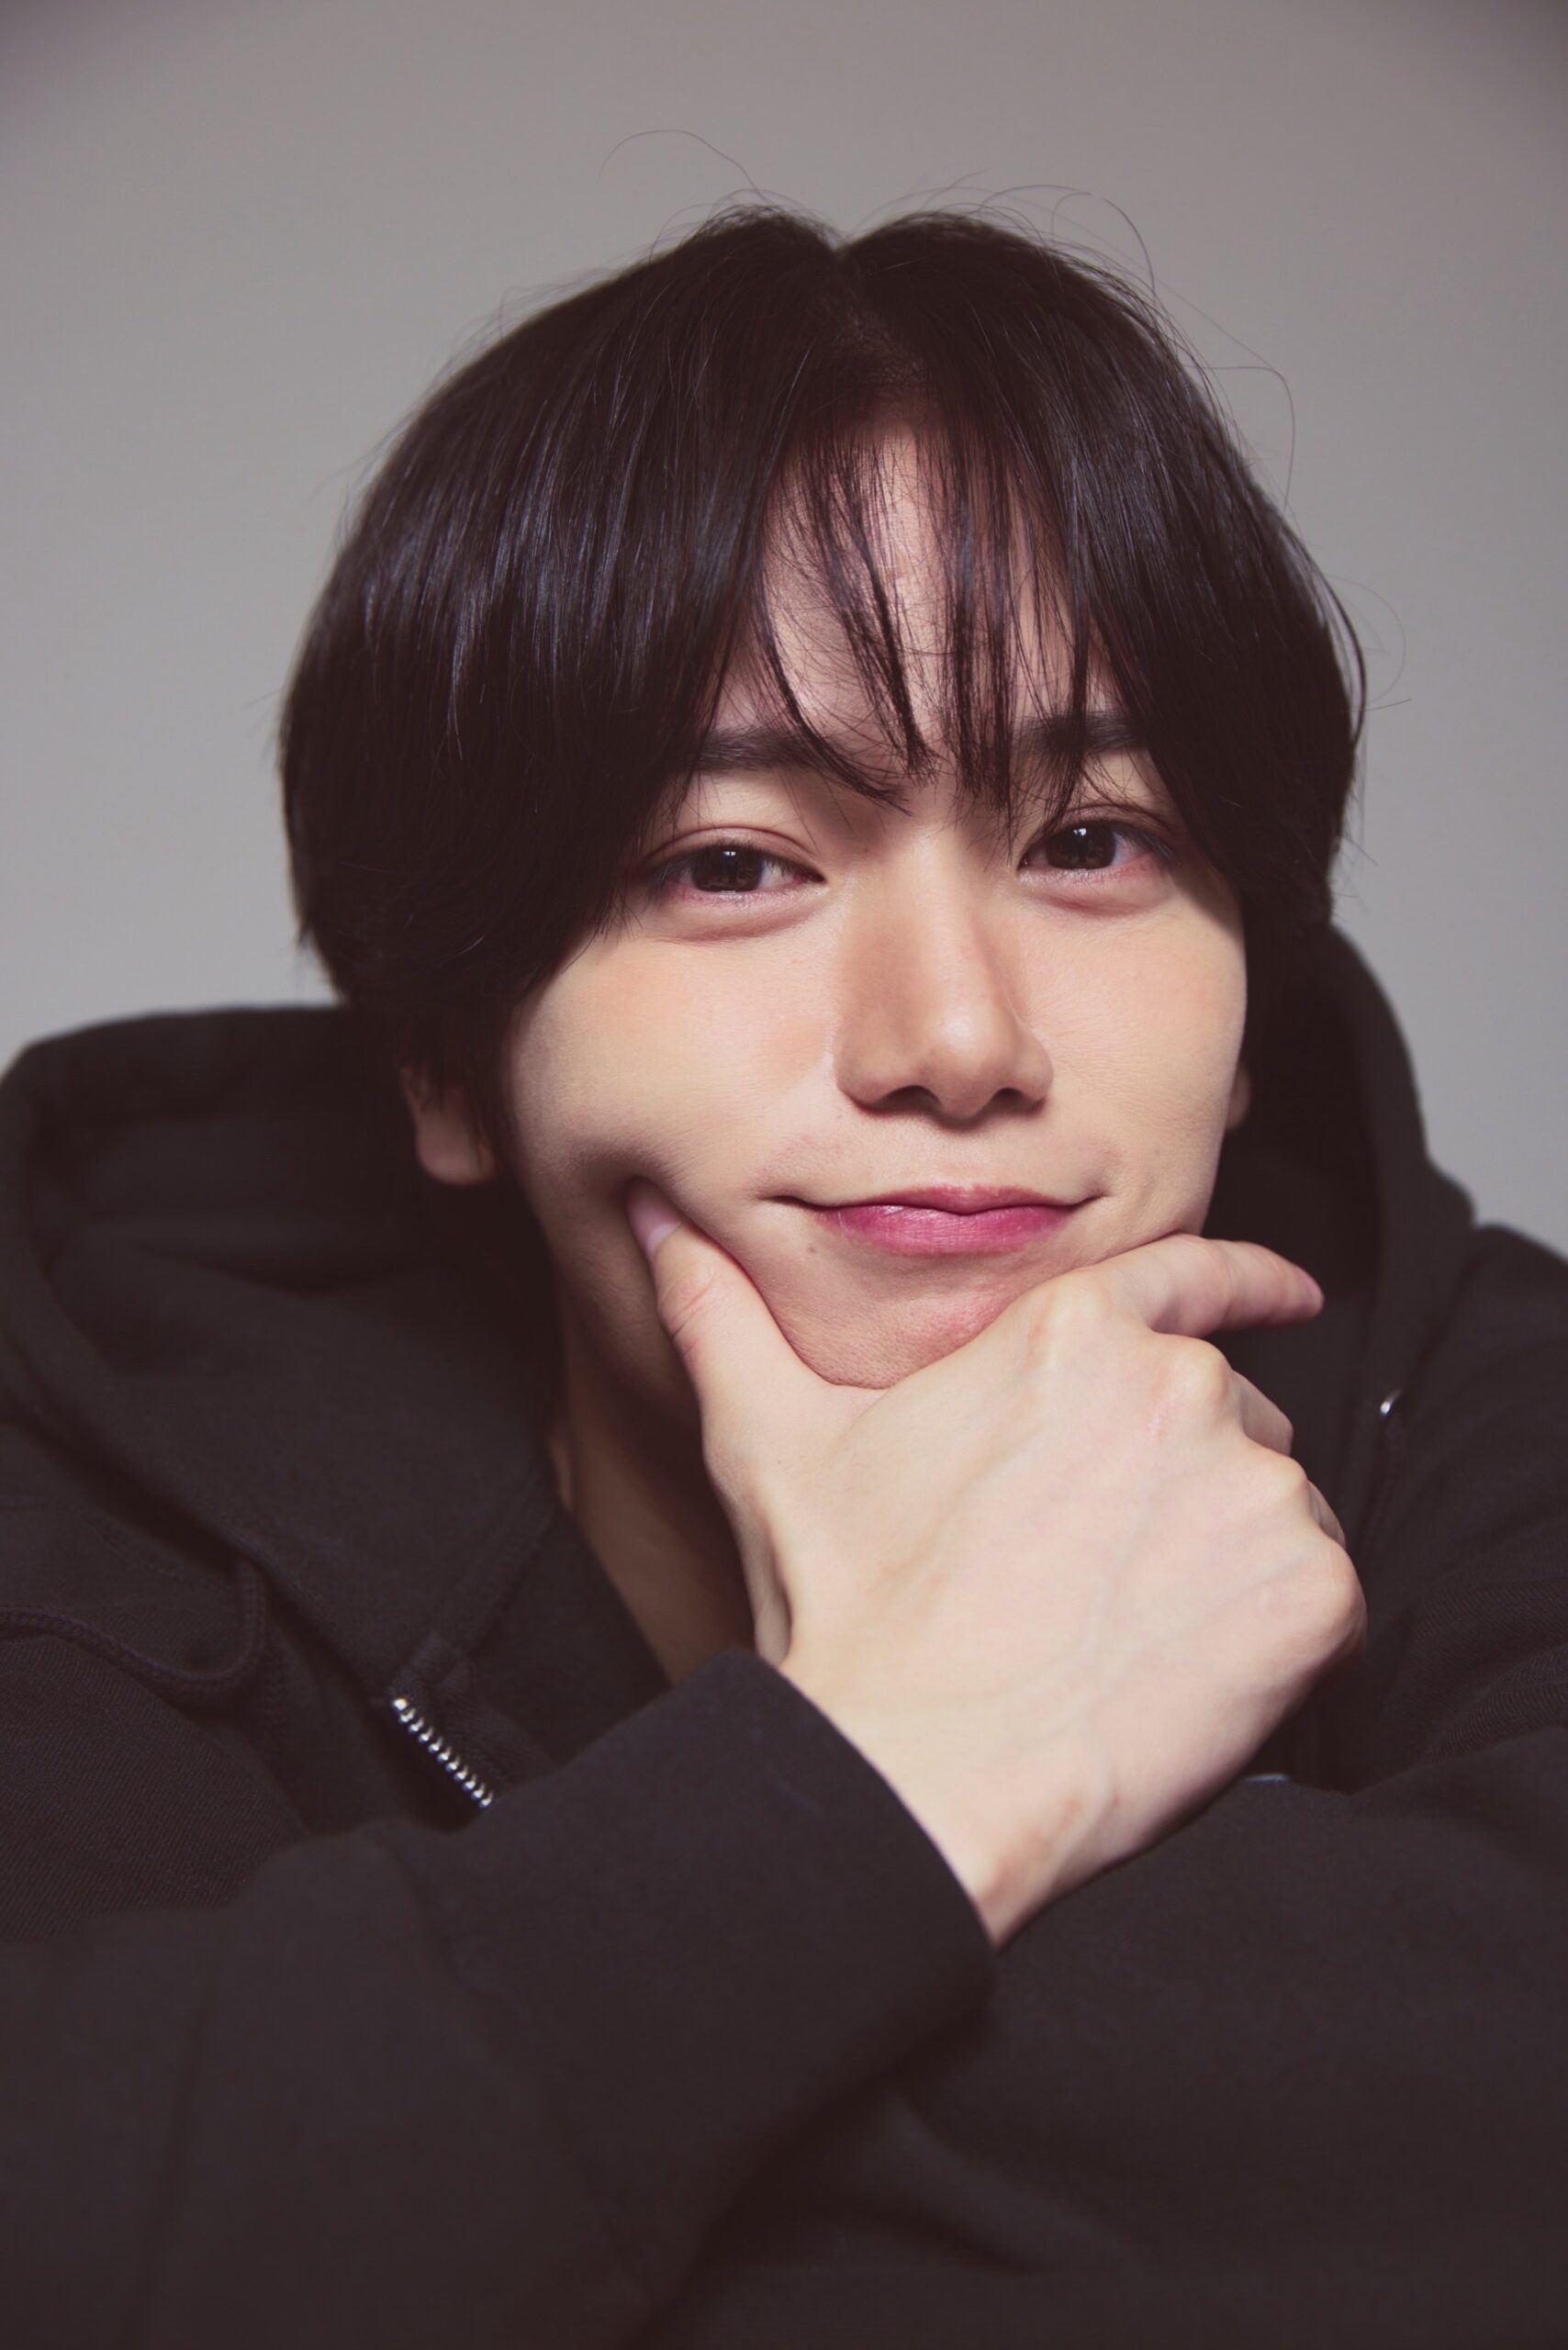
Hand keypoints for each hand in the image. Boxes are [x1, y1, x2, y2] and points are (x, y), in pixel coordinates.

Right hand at [627, 1183, 1361, 1944]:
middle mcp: (1178, 1383)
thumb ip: (722, 1316)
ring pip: (1277, 1503)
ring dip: (1228, 1558)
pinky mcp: (1308, 1589)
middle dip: (1185, 1475)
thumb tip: (657, 1221)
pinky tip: (1185, 1676)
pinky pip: (1323, 1594)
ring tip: (1127, 1632)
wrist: (913, 1774)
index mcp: (1069, 1333)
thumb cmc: (847, 1614)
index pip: (1194, 1274)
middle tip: (1100, 1569)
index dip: (1249, 1283)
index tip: (1293, 1294)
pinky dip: (1275, 1636)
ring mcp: (1254, 1484)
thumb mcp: (769, 1444)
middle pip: (1231, 1410)